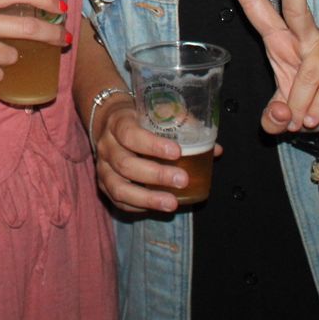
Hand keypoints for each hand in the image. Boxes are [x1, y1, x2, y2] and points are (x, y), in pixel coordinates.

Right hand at [90, 99, 220, 214]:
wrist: (109, 120)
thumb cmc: (140, 118)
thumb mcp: (156, 112)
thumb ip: (185, 127)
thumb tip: (215, 149)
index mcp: (118, 122)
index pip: (130, 134)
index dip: (152, 145)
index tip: (176, 152)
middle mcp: (107, 146)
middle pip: (125, 164)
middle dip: (156, 175)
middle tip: (182, 179)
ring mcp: (103, 167)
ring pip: (119, 188)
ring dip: (147, 198)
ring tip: (172, 203)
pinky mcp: (104, 184)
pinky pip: (118, 200)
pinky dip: (138, 206)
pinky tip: (157, 207)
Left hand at [224, 0, 318, 132]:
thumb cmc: (315, 103)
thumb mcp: (286, 115)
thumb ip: (273, 118)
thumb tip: (279, 114)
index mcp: (282, 41)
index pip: (259, 9)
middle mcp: (307, 36)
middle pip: (297, 8)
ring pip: (306, 76)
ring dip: (302, 105)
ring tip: (304, 117)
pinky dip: (318, 110)